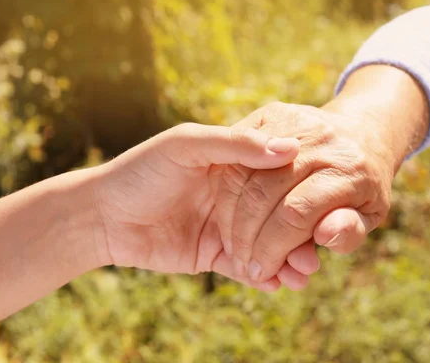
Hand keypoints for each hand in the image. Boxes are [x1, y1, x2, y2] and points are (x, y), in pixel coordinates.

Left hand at [93, 123, 303, 290]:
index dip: (301, 193)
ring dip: (289, 259)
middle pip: (279, 215)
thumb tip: (289, 147)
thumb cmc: (142, 170)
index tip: (326, 205)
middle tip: (316, 253)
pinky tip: (279, 284)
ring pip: (268, 244)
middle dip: (301, 235)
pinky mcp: (214, 255)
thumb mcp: (186, 145)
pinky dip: (265, 277)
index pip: (278, 177)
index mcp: (234, 164)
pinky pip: (246, 269)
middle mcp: (235, 196)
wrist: (103, 214)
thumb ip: (235, 144)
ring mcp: (227, 227)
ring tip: (304, 274)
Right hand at [216, 101, 395, 285]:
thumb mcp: (370, 215)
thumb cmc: (364, 184)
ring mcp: (294, 122)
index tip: (262, 272)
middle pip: (264, 193)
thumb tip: (325, 236)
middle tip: (243, 263)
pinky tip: (228, 216)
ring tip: (234, 246)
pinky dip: (226, 190)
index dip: (273, 248)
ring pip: (243, 174)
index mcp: (349, 170)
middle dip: (247, 237)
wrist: (361, 132)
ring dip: (230, 216)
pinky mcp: (271, 114)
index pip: (297, 214)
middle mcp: (321, 141)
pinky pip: (236, 155)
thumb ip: (349, 232)